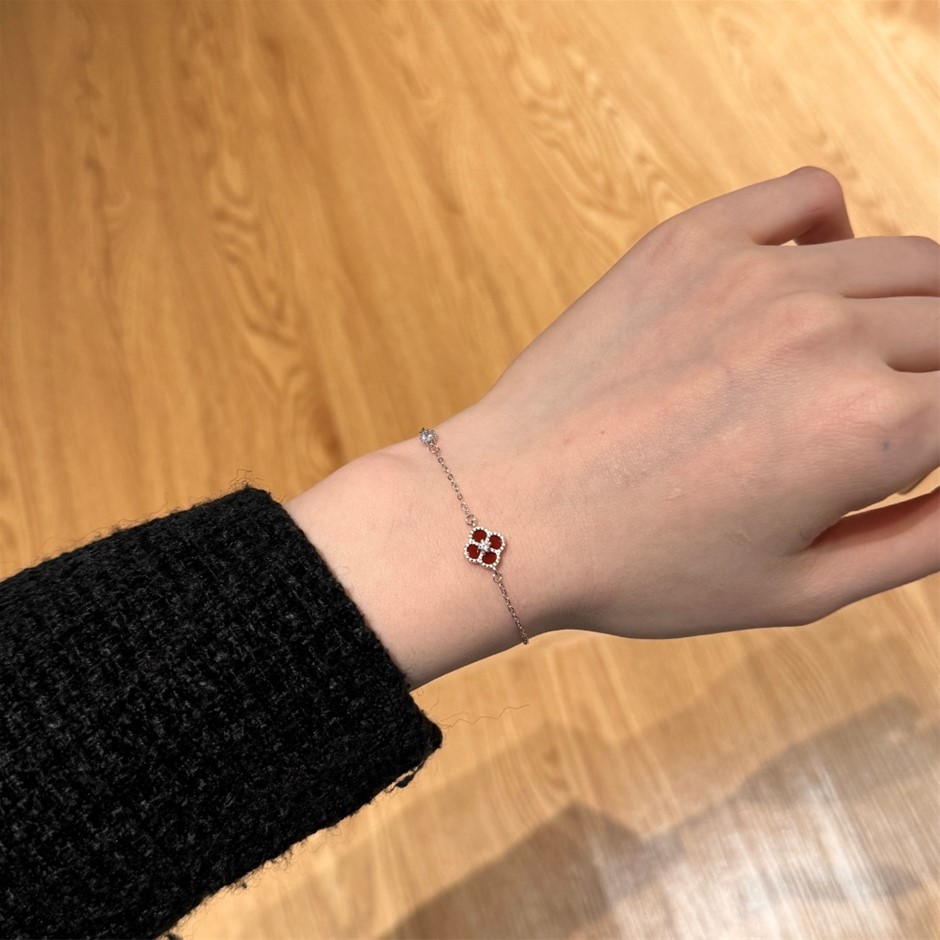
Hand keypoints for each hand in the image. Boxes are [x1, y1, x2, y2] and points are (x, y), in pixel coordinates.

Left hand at [434, 166, 938, 639]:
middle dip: (935, 382)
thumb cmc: (641, 565)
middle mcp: (829, 334)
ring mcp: (758, 274)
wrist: (514, 510)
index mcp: (872, 428)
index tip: (913, 447)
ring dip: (911, 312)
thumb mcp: (798, 590)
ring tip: (863, 362)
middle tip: (882, 422)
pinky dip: (835, 230)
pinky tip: (812, 280)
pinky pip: (807, 197)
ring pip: (906, 261)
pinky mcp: (693, 242)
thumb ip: (921, 541)